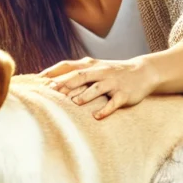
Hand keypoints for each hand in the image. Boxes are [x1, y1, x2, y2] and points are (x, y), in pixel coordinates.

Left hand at [39, 56, 158, 119]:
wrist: (143, 72)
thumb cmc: (112, 72)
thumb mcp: (95, 68)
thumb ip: (76, 73)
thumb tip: (50, 82)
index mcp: (91, 66)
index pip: (69, 66)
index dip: (54, 72)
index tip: (39, 80)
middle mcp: (101, 72)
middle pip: (81, 76)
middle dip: (67, 83)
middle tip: (52, 92)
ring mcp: (113, 83)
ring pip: (97, 88)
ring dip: (86, 95)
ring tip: (74, 103)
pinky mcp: (124, 94)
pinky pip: (114, 102)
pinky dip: (105, 110)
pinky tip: (96, 116)